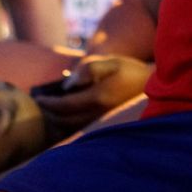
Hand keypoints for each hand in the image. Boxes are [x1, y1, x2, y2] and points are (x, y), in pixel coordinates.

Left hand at [35, 54, 150, 133]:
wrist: (152, 86)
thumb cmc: (130, 71)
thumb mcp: (110, 62)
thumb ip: (87, 69)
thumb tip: (67, 85)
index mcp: (99, 97)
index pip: (65, 106)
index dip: (49, 103)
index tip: (38, 98)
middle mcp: (100, 114)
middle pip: (66, 120)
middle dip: (50, 114)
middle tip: (40, 106)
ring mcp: (104, 121)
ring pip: (72, 128)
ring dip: (58, 122)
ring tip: (49, 112)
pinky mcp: (107, 125)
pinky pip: (82, 129)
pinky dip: (69, 125)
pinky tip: (64, 118)